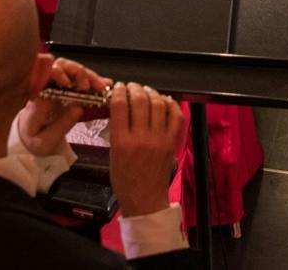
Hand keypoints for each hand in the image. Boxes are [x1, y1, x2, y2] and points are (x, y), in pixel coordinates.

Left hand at [17, 57, 111, 157]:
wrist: (30, 139)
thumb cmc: (35, 139)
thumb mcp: (45, 141)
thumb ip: (61, 125)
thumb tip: (78, 108)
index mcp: (37, 97)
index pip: (44, 75)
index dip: (58, 73)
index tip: (68, 82)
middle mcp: (46, 85)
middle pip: (61, 66)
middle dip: (78, 72)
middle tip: (90, 86)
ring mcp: (57, 84)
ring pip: (72, 69)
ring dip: (88, 75)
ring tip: (101, 86)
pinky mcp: (66, 87)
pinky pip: (80, 78)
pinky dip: (93, 79)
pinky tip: (104, 84)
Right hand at [105, 82, 183, 217]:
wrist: (144, 200)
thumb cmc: (125, 180)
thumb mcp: (112, 154)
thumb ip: (117, 130)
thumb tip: (120, 107)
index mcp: (122, 142)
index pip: (120, 105)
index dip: (119, 91)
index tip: (118, 88)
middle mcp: (141, 138)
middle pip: (140, 100)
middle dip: (135, 88)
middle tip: (131, 87)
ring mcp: (159, 139)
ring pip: (158, 104)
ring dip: (152, 93)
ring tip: (146, 91)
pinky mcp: (171, 142)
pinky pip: (176, 116)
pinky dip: (171, 104)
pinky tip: (164, 100)